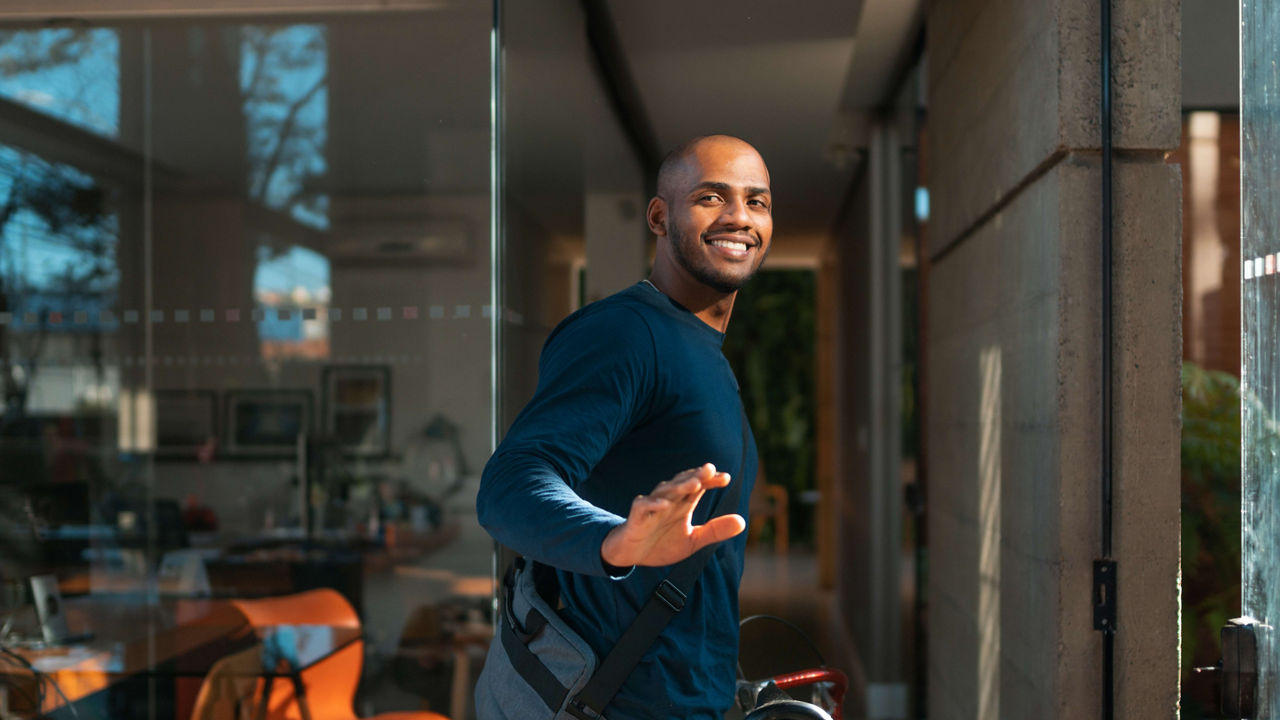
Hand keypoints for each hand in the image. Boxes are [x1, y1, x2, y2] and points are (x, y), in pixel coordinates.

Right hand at [600, 463, 745, 568]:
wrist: (632, 555)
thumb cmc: (662, 543)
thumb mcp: (693, 540)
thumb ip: (715, 531)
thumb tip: (743, 522)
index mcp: (683, 504)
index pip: (699, 486)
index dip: (711, 480)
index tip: (726, 478)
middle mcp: (669, 501)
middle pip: (682, 483)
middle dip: (695, 476)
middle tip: (710, 469)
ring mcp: (652, 507)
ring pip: (665, 491)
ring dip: (678, 486)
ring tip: (693, 483)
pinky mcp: (637, 517)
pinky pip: (644, 507)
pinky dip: (653, 504)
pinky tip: (664, 504)